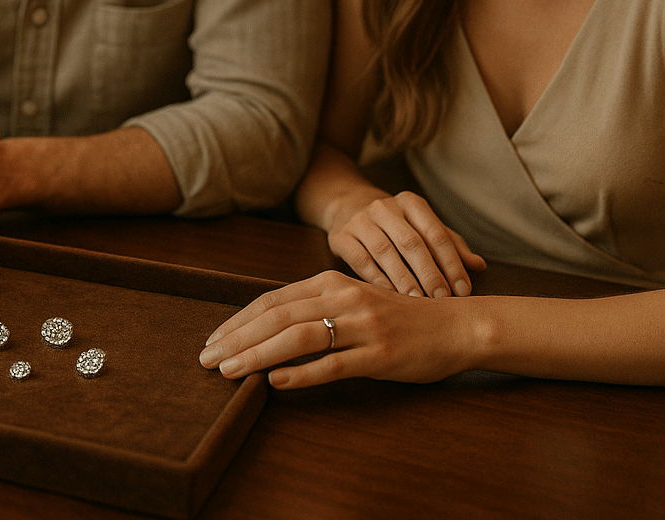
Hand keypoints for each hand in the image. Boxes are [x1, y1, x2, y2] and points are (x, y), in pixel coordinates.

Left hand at [198, 270, 475, 388]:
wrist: (457, 326)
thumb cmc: (398, 316)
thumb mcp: (353, 301)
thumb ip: (314, 307)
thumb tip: (265, 327)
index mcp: (331, 282)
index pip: (271, 301)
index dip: (237, 320)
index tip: (212, 340)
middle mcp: (343, 298)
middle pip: (277, 317)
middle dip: (237, 338)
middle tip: (207, 358)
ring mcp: (363, 326)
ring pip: (299, 338)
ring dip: (258, 354)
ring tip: (230, 370)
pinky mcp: (380, 354)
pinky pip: (334, 364)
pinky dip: (302, 374)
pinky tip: (277, 382)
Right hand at [327, 190, 485, 297]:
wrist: (348, 207)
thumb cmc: (397, 224)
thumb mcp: (423, 227)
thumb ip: (450, 245)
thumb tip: (479, 266)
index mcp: (410, 203)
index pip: (436, 233)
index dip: (451, 262)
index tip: (463, 290)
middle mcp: (384, 207)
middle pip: (411, 242)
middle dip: (429, 273)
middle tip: (442, 299)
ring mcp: (359, 221)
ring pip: (385, 252)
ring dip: (404, 279)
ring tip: (419, 302)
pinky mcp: (340, 236)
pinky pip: (360, 260)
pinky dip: (377, 280)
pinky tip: (390, 296)